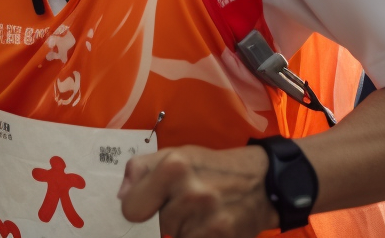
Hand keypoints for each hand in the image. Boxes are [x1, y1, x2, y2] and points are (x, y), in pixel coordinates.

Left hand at [118, 144, 276, 237]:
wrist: (263, 182)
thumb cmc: (214, 167)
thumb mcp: (177, 154)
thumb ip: (141, 169)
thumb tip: (120, 195)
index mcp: (175, 167)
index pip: (131, 209)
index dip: (136, 209)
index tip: (145, 207)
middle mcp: (191, 193)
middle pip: (154, 227)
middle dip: (163, 219)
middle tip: (183, 206)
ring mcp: (208, 220)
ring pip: (173, 237)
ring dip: (182, 231)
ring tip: (199, 215)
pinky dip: (197, 237)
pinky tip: (208, 227)